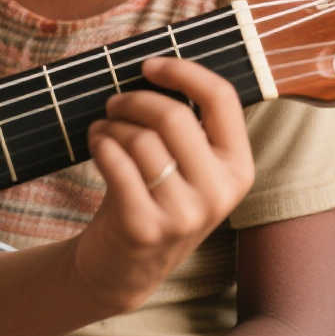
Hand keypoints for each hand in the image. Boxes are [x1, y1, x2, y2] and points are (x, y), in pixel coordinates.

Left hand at [71, 57, 254, 314]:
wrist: (123, 270)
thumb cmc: (154, 200)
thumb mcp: (188, 169)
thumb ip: (189, 127)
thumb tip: (157, 65)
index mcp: (238, 169)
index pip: (222, 98)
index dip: (182, 71)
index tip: (149, 65)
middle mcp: (219, 193)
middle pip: (173, 116)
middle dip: (133, 100)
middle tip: (113, 104)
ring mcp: (183, 215)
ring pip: (140, 139)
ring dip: (111, 125)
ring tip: (102, 130)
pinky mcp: (144, 227)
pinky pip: (116, 162)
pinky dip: (99, 144)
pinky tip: (96, 146)